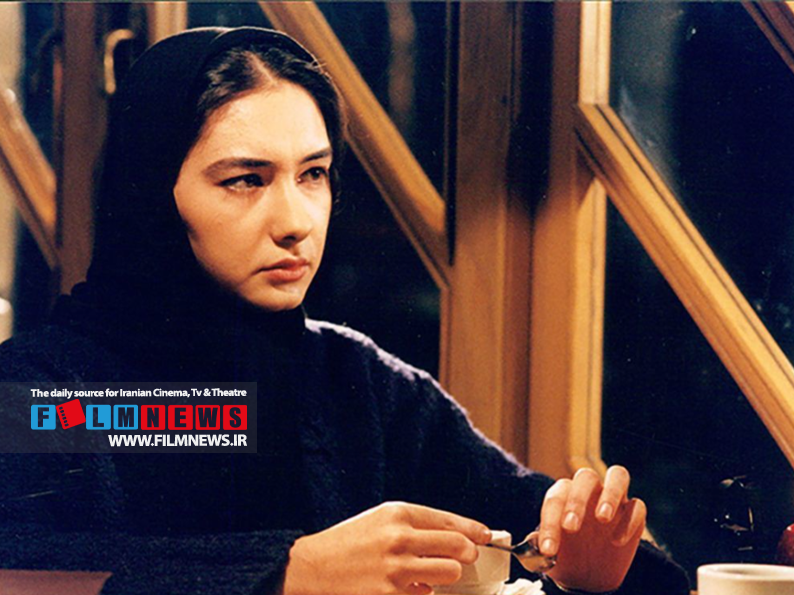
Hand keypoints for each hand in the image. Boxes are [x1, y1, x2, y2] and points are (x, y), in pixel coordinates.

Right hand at [282, 501, 491, 594]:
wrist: (312, 568)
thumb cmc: (349, 542)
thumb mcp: (380, 520)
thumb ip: (417, 525)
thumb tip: (459, 536)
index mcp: (397, 513)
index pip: (449, 521)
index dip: (474, 530)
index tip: (485, 535)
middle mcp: (400, 539)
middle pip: (459, 548)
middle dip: (466, 553)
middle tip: (464, 556)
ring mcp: (397, 571)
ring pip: (450, 573)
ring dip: (445, 575)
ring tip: (428, 573)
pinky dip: (422, 592)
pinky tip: (405, 587)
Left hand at [539, 466, 645, 592]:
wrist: (589, 574)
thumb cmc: (566, 556)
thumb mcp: (549, 555)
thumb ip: (540, 548)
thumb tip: (535, 546)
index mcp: (564, 495)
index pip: (556, 497)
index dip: (549, 522)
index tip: (548, 549)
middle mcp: (589, 490)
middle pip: (586, 477)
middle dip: (577, 500)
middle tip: (571, 527)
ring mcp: (614, 499)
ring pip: (618, 475)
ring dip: (610, 494)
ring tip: (602, 518)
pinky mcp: (633, 513)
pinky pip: (637, 506)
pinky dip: (629, 521)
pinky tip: (617, 541)